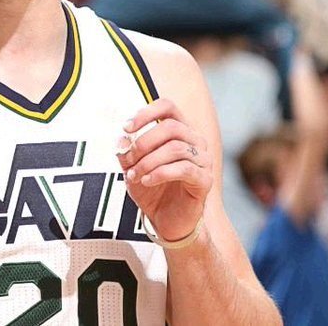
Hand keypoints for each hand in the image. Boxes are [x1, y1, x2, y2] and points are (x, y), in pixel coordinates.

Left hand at [116, 98, 212, 242]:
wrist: (165, 220)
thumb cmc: (151, 188)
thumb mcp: (131, 166)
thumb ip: (126, 150)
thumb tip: (122, 137)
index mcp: (180, 131)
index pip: (168, 107)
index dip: (146, 113)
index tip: (126, 128)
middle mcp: (196, 141)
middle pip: (171, 127)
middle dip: (143, 143)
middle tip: (128, 160)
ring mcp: (204, 160)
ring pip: (176, 148)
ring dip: (148, 161)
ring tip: (134, 175)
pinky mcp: (205, 180)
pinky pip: (184, 169)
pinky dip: (160, 173)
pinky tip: (147, 181)